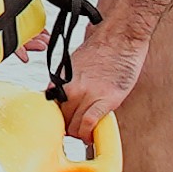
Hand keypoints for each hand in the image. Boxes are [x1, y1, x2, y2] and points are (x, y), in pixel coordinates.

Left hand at [62, 0, 172, 129]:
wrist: (121, 36)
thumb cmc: (103, 47)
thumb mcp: (74, 64)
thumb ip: (66, 82)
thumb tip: (62, 95)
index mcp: (63, 81)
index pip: (51, 109)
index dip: (57, 119)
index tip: (63, 123)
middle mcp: (72, 89)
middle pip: (62, 121)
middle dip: (69, 129)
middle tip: (76, 130)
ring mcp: (88, 95)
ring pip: (74, 127)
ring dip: (80, 134)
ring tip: (86, 134)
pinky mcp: (106, 100)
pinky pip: (90, 123)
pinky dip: (89, 134)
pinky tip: (92, 135)